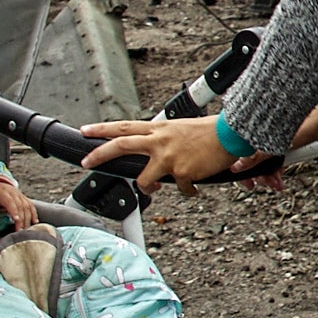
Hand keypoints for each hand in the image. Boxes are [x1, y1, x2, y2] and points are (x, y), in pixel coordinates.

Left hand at [0, 173, 38, 228]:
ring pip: (27, 206)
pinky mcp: (24, 197)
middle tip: (20, 230)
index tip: (16, 220)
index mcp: (2, 193)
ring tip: (26, 229)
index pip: (10, 202)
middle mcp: (13, 193)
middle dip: (21, 219)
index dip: (14, 210)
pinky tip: (35, 222)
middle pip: (20, 206)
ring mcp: (20, 195)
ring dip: (28, 218)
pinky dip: (34, 213)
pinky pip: (31, 205)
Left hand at [82, 114, 253, 195]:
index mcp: (159, 128)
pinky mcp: (182, 172)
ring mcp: (168, 157)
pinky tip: (193, 188)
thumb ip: (165, 138)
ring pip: (144, 179)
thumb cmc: (211, 131)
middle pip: (121, 145)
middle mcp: (160, 141)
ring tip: (152, 189)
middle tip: (86, 162)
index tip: (86, 131)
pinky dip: (187, 191)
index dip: (102, 129)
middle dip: (99, 154)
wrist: (231, 133)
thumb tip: (156, 150)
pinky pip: (179, 189)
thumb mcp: (181, 129)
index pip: (124, 126)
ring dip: (146, 188)